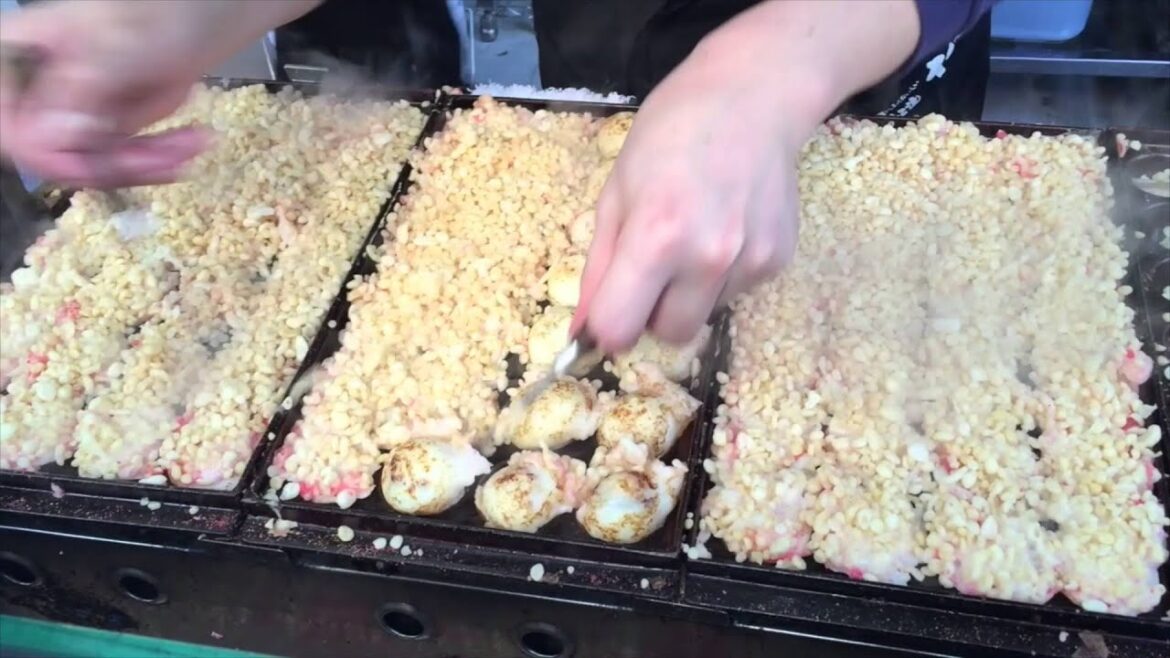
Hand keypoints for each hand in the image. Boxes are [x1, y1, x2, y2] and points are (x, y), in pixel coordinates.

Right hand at [0, 0, 319, 187]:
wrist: (218, 12)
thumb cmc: (171, 6)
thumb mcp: (127, 44)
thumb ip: (86, 86)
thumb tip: (52, 135)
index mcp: (23, 49)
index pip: (5, 114)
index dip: (34, 146)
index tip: (81, 161)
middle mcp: (43, 83)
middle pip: (49, 152)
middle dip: (110, 164)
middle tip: (164, 158)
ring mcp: (76, 108)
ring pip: (90, 164)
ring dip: (145, 164)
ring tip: (192, 142)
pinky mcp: (108, 126)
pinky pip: (120, 161)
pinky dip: (158, 160)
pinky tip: (190, 142)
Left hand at [572, 0, 919, 353]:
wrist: (753, 96)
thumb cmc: (671, 133)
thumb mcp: (616, 192)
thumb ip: (598, 268)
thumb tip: (581, 331)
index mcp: (657, 237)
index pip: (620, 330)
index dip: (608, 328)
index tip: (608, 310)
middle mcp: (708, 258)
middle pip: (668, 335)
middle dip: (652, 313)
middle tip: (652, 268)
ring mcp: (749, 261)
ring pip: (704, 315)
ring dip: (689, 293)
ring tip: (694, 233)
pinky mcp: (777, 260)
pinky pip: (735, 293)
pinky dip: (722, 275)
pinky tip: (724, 225)